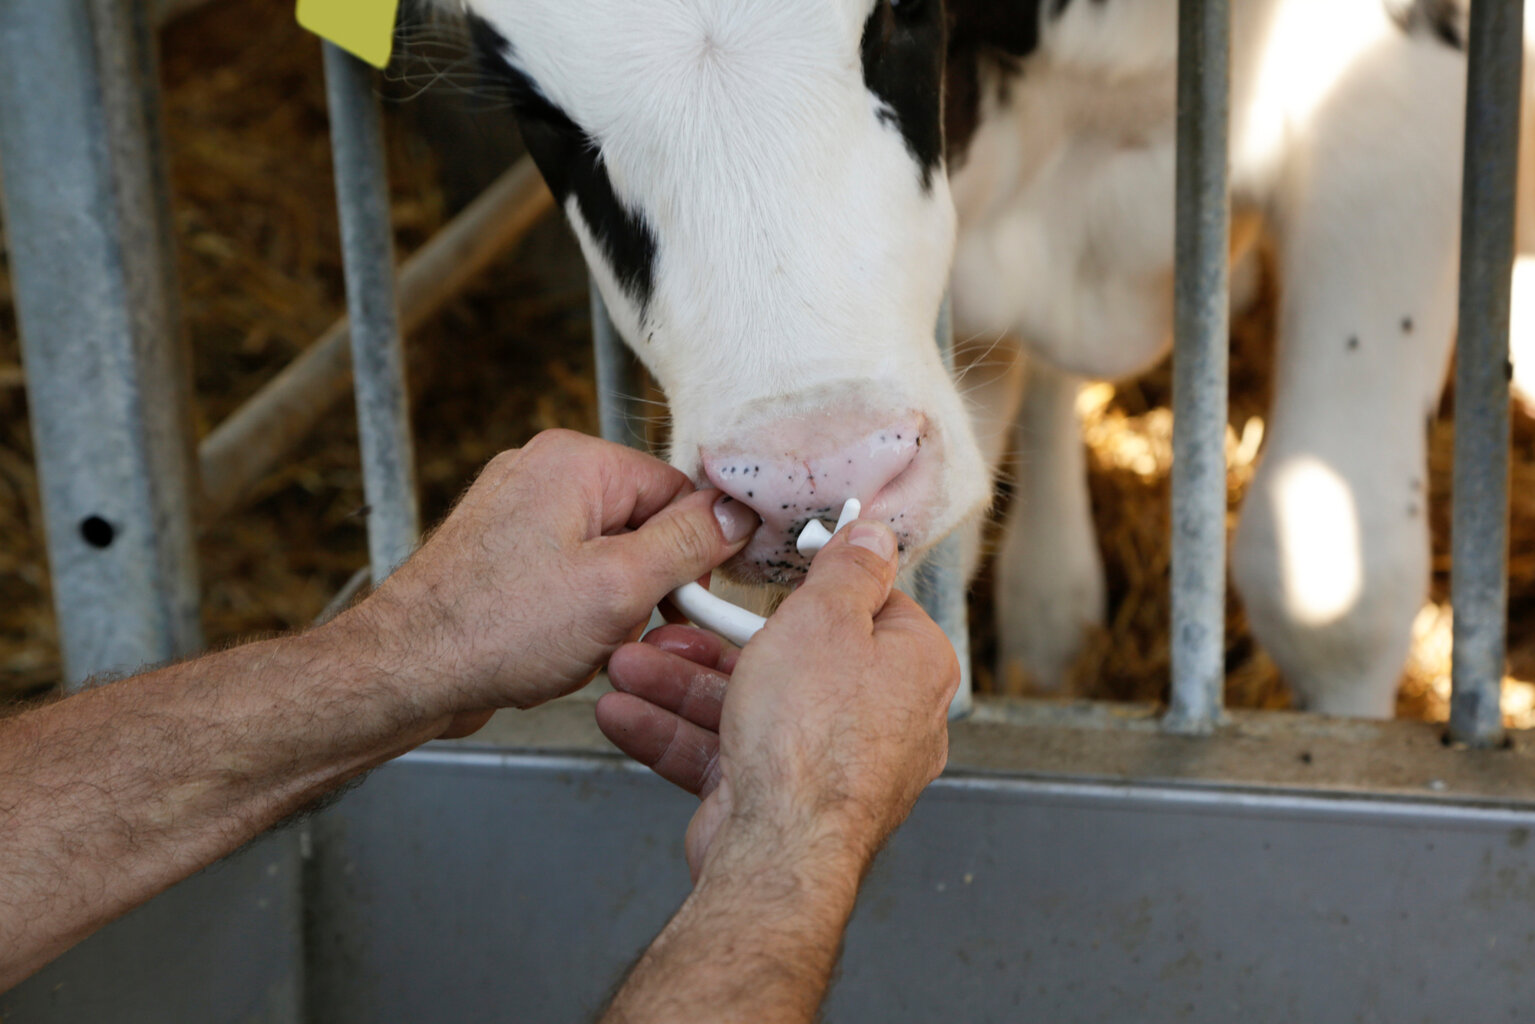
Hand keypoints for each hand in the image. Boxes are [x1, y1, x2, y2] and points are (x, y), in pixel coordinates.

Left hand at [326, 430, 758, 730]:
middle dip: (643, 586)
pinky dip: (575, 617)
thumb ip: (688, 543)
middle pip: (643, 525)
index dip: (693, 551)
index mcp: (574, 460)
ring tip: (577, 642)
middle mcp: (542, 472)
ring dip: (610, 609)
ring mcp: (517, 512)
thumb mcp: (619, 587)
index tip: (693, 599)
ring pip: (609, 559)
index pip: (676, 490)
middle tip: (621, 627)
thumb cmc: (495, 629)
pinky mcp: (502, 554)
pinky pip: (570, 578)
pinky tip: (554, 647)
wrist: (406, 673)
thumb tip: (736, 514)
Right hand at [597, 520, 958, 881]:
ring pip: (748, 706)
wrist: (777, 851)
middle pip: (791, 657)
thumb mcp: (826, 618)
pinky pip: (725, 753)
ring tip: (625, 667)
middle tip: (668, 622)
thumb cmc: (815, 736)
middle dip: (714, 642)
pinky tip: (625, 714)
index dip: (809, 586)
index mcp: (912, 666)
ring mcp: (828, 763)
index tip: (765, 572)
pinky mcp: (781, 800)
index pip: (867, 606)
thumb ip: (846, 569)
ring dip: (679, 685)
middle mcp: (880, 717)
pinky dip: (675, 732)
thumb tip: (873, 534)